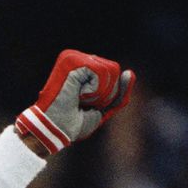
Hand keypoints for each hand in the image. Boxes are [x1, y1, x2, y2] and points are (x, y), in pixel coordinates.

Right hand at [16, 49, 134, 153]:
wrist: (56, 130)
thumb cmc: (75, 123)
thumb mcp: (104, 109)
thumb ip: (120, 93)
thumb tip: (130, 72)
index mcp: (84, 67)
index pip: (114, 72)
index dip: (108, 94)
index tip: (87, 104)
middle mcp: (79, 58)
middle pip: (114, 70)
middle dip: (106, 93)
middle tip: (84, 102)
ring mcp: (74, 58)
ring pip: (109, 71)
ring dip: (99, 93)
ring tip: (80, 99)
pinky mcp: (72, 61)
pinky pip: (100, 72)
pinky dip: (94, 90)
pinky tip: (78, 95)